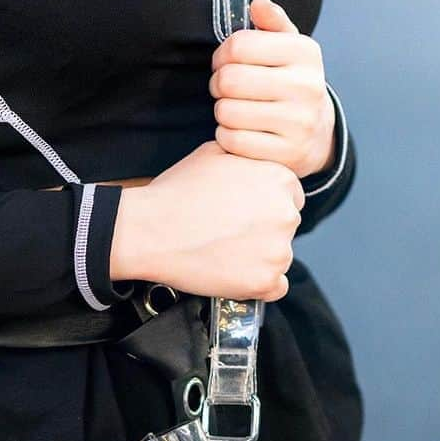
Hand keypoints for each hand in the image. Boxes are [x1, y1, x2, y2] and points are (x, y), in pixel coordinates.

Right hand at [110, 142, 303, 300]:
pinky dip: (256, 285)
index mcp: (281, 179)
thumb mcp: (216, 152)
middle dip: (263, 232)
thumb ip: (247, 158)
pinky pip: (274, 288)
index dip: (264, 207)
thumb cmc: (177, 193)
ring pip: (280, 258)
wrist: (150, 230)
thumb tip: (251, 161)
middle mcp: (286, 214)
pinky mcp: (264, 280)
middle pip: (286, 228)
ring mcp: (277, 250)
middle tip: (230, 234)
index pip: (289, 198)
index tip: (243, 215)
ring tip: (224, 253)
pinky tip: (232, 273)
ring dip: (259, 258)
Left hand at [208, 0, 335, 179]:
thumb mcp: (289, 48)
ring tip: (233, 109)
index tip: (224, 62)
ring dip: (221, 111)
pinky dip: (225, 136)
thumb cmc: (291, 82)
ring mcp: (298, 123)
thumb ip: (272, 22)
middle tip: (223, 88)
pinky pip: (232, 141)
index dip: (221, 54)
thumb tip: (256, 3)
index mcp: (305, 52)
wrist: (317, 134)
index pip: (238, 45)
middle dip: (217, 84)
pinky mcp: (286, 154)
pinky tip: (237, 131)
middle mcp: (306, 86)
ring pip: (227, 112)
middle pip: (229, 80)